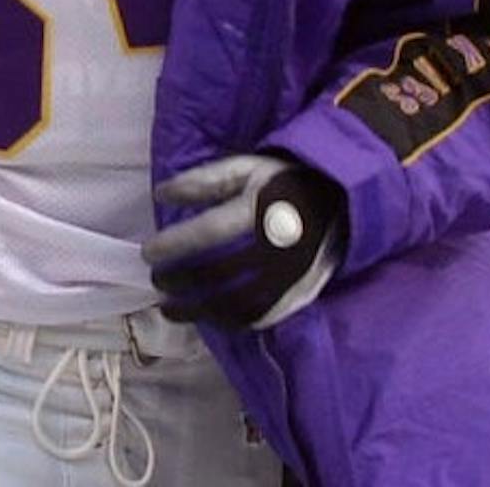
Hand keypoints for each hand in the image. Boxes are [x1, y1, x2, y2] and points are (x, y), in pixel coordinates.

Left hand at [142, 154, 344, 328]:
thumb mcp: (246, 167)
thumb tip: (162, 194)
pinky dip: (229, 321)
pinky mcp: (301, 295)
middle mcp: (277, 246)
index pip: (210, 231)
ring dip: (199, 311)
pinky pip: (261, 317)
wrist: (342, 202)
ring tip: (170, 309)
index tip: (148, 253)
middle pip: (221, 273)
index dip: (175, 244)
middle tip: (157, 281)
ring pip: (238, 304)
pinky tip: (207, 317)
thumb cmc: (283, 181)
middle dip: (182, 281)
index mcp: (261, 209)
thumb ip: (204, 180)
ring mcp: (292, 275)